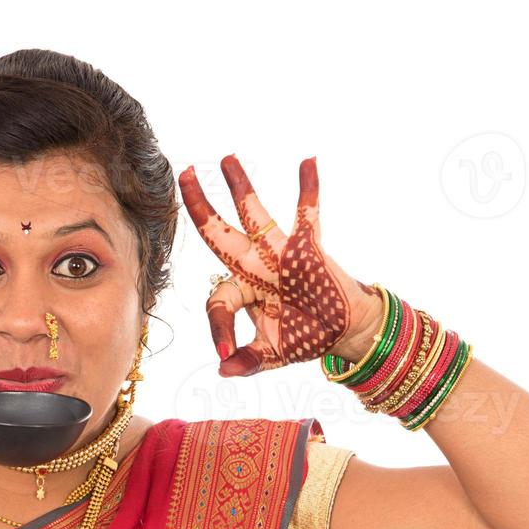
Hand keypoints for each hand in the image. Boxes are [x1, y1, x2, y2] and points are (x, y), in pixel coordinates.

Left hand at [179, 156, 382, 376]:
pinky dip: (309, 189)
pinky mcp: (309, 248)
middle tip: (185, 175)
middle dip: (200, 206)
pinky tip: (308, 161)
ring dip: (241, 187)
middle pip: (219, 233)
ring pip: (255, 215)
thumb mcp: (271, 355)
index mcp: (241, 290)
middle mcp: (254, 266)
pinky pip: (308, 214)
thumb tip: (222, 369)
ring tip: (226, 159)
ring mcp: (279, 253)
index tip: (225, 353)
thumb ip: (247, 362)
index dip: (220, 328)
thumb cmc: (302, 337)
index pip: (218, 301)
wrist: (342, 332)